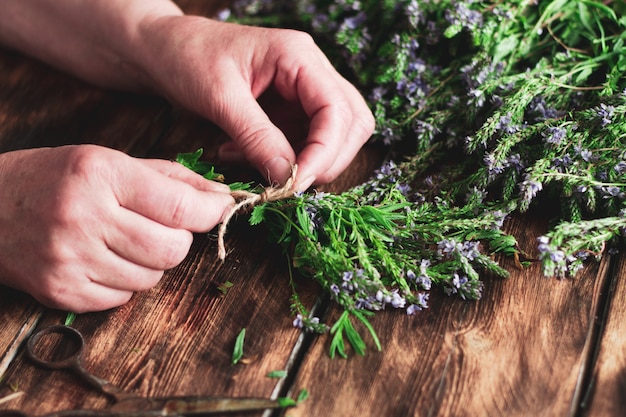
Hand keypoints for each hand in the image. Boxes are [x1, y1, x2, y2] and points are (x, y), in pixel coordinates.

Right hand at [0, 145, 233, 311]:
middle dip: (180, 240)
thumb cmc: (52, 178)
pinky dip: (125, 282)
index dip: (210, 211)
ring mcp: (70, 259)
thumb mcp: (108, 161)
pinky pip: (122, 299)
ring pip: (151, 278)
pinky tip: (103, 259)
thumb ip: (169, 178)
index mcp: (100, 175)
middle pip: (171, 249)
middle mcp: (84, 218)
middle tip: (164, 227)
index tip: (219, 209)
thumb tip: (221, 195)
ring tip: (124, 240)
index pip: (178, 206)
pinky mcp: (60, 292)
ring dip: (152, 262)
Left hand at [137, 17, 374, 188]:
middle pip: (351, 123)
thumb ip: (256, 136)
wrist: (163, 49)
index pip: (338, 111)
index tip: (295, 184)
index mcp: (299, 56)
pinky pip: (304, 141)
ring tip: (260, 168)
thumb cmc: (187, 57)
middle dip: (327, 160)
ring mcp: (303, 91)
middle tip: (289, 183)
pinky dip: (283, 159)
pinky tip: (245, 156)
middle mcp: (311, 71)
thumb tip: (286, 177)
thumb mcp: (219, 97)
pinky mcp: (290, 109)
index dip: (324, 153)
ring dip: (305, 162)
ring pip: (334, 136)